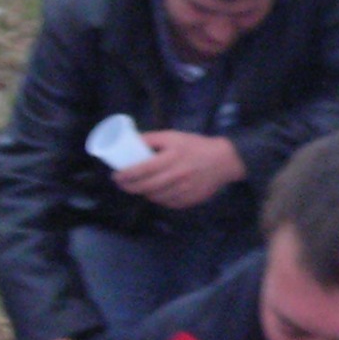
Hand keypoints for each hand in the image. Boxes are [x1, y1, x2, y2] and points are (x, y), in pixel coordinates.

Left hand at [113, 132, 245, 209]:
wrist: (222, 161)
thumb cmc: (195, 146)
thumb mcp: (173, 136)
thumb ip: (152, 138)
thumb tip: (132, 141)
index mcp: (171, 157)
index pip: (142, 169)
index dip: (126, 175)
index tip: (116, 175)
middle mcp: (176, 176)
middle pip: (145, 187)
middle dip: (128, 187)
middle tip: (121, 184)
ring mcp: (183, 190)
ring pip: (155, 197)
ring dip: (142, 193)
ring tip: (137, 187)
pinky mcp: (188, 200)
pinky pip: (167, 203)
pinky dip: (157, 199)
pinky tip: (155, 192)